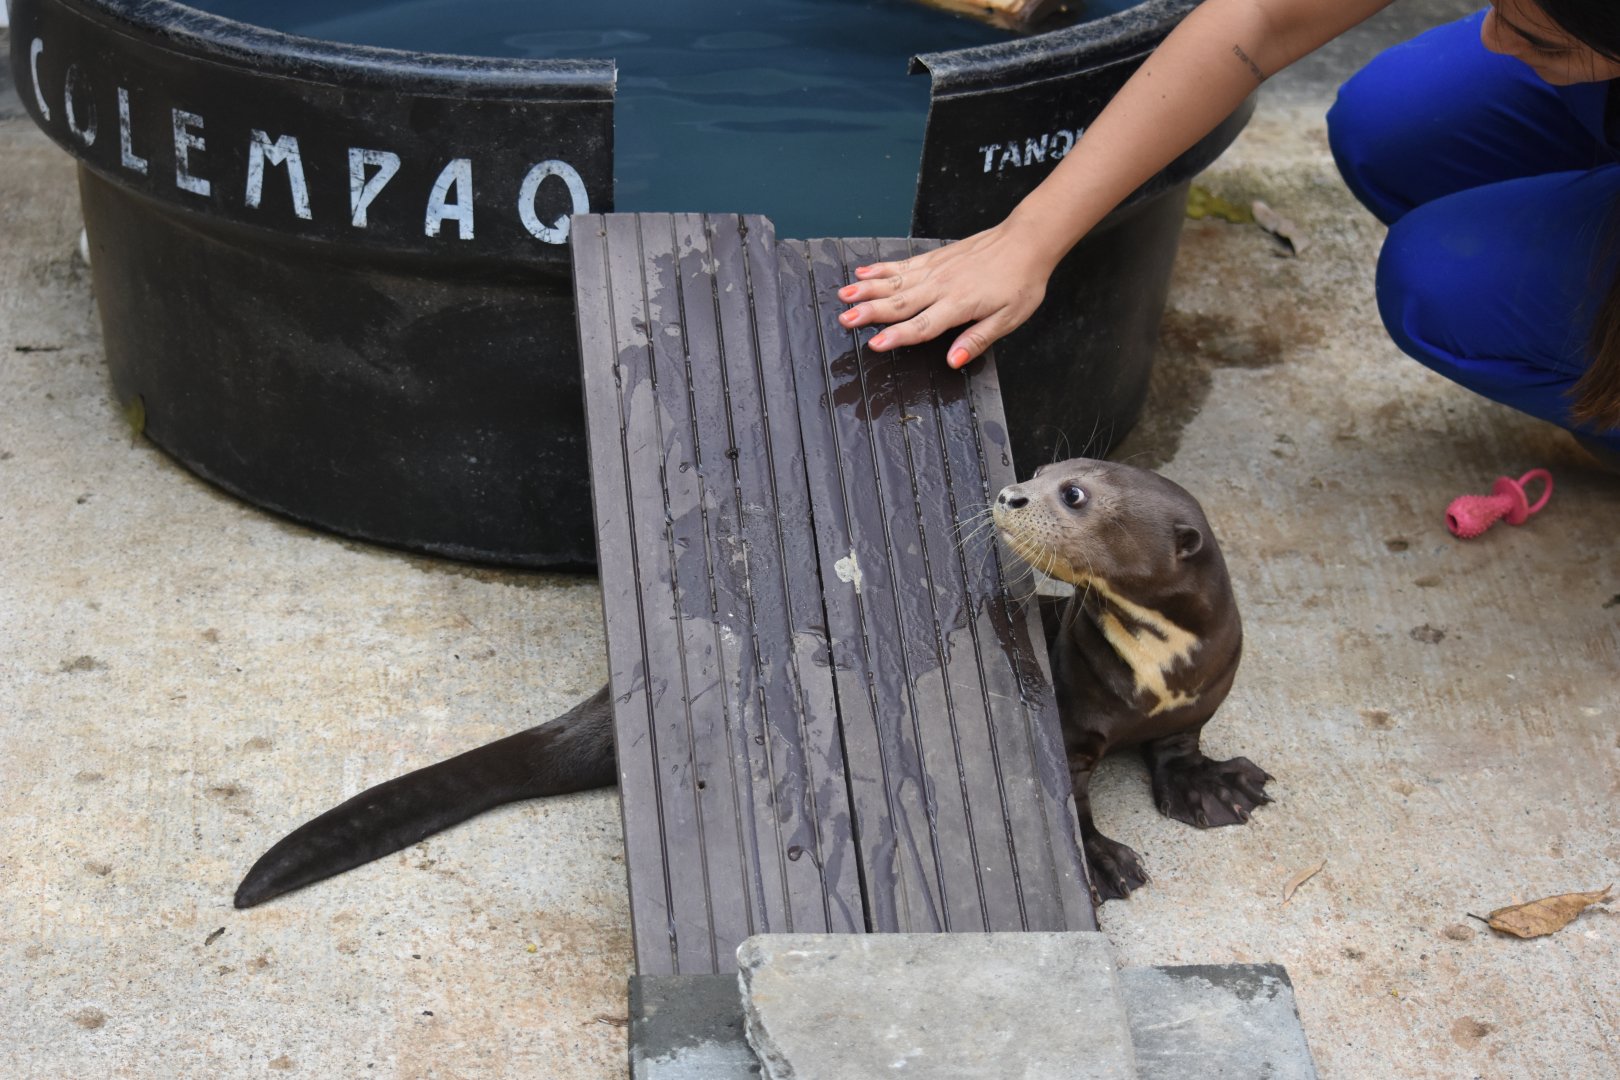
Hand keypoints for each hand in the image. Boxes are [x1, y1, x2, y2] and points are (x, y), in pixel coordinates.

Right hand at [835, 218, 1061, 368]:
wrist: (1027, 240)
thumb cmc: (1021, 280)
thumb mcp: (1009, 318)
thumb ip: (978, 339)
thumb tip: (953, 361)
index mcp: (959, 304)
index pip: (923, 325)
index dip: (898, 336)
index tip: (874, 344)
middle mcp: (942, 285)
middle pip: (900, 302)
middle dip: (870, 312)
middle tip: (845, 319)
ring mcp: (936, 269)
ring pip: (895, 281)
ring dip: (868, 289)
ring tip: (844, 295)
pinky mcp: (936, 257)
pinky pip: (903, 264)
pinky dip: (881, 268)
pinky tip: (864, 272)